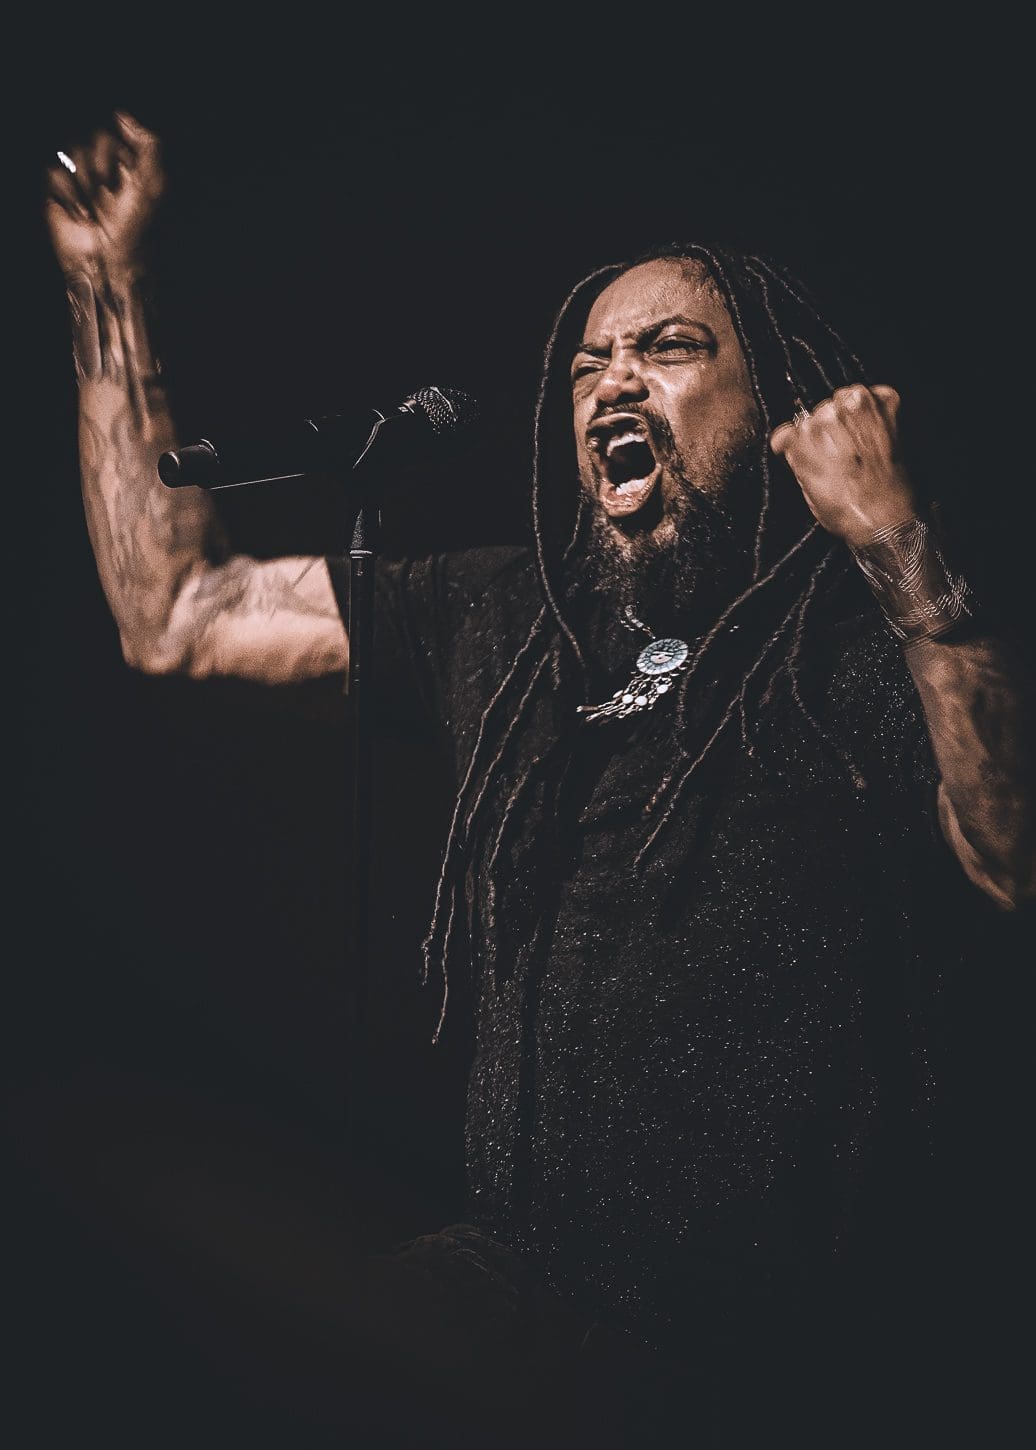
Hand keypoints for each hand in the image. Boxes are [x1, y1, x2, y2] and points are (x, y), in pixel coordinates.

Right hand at [45, 112, 163, 278]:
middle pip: (91, 138)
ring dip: (85, 183)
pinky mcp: (62, 195)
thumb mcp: (153, 186)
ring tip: (94, 210)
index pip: (115, 134)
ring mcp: (82, 182)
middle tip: (107, 195)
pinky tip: (80, 215)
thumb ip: (148, 145)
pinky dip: (69, 194)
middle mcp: (106, 172)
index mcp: (130, 167)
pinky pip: (55, 172)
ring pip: (72, 152)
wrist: (109, 265)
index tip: (123, 177)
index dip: (116, 153)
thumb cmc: (136, 231)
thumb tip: (123, 116)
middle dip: (100, 166)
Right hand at [770, 384, 918, 546]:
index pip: (790, 430)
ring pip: (844, 400)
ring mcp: (859, 406)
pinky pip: (876, 396)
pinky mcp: (887, 404)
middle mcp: (828, 415)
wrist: (887, 518)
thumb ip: (799, 459)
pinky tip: (875, 433)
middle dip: (827, 431)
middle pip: (819, 414)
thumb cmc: (848, 510)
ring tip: (858, 444)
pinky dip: (876, 410)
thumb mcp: (807, 488)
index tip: (807, 452)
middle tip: (839, 454)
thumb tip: (799, 447)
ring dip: (849, 417)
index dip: (798, 444)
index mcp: (802, 436)